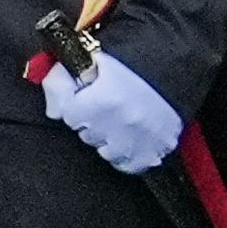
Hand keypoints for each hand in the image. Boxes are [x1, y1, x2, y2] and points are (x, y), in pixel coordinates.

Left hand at [38, 38, 183, 173]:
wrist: (173, 72)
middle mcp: (120, 125)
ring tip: (120, 122)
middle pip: (86, 135)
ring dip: (108, 140)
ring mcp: (138, 142)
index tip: (88, 99)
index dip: (77, 106)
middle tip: (107, 108)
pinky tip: (129, 138)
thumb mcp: (92, 62)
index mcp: (102, 100)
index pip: (69, 116)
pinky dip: (126, 155)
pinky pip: (127, 166)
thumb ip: (61, 81)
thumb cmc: (131, 66)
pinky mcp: (154, 153)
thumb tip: (53, 112)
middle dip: (92, 122)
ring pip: (105, 152)